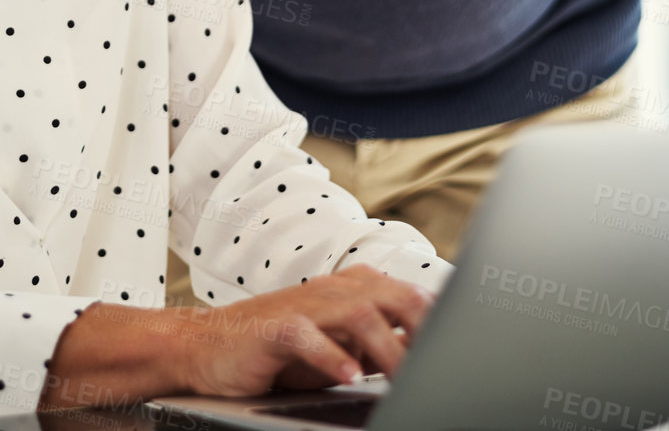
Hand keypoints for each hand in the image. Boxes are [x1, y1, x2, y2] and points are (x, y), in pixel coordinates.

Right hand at [176, 264, 435, 396]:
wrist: (208, 347)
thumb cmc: (278, 350)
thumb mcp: (338, 348)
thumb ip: (380, 343)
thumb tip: (428, 354)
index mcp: (353, 290)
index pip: (408, 296)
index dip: (437, 321)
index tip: (460, 350)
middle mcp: (332, 290)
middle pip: (392, 296)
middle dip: (422, 329)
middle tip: (438, 366)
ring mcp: (304, 305)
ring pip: (358, 313)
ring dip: (386, 347)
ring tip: (400, 378)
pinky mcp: (275, 327)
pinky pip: (308, 335)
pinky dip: (332, 355)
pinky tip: (350, 375)